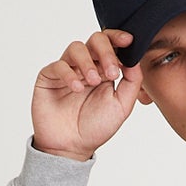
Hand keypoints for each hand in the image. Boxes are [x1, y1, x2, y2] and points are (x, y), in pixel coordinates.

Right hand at [31, 28, 144, 161]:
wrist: (71, 148)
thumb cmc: (95, 128)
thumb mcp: (122, 106)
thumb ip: (132, 82)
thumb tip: (135, 59)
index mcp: (104, 69)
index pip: (111, 44)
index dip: (118, 38)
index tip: (128, 41)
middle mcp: (86, 65)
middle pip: (95, 39)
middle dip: (106, 51)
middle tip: (112, 73)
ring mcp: (67, 69)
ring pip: (76, 47)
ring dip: (88, 62)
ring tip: (93, 82)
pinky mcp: (49, 76)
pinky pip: (59, 65)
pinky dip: (69, 74)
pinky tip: (77, 89)